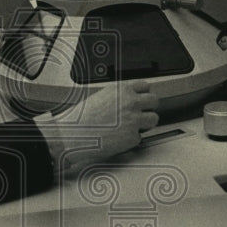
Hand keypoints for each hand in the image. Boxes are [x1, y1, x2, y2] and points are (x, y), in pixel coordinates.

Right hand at [35, 80, 159, 175]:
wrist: (72, 135)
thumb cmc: (80, 118)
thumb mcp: (100, 97)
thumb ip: (118, 97)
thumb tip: (128, 101)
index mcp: (122, 89)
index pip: (145, 86)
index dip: (144, 94)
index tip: (142, 99)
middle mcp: (131, 102)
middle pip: (154, 101)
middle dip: (148, 108)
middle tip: (141, 114)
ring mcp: (134, 120)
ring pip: (153, 119)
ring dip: (145, 124)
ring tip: (132, 127)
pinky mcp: (133, 137)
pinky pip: (140, 138)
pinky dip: (131, 140)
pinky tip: (119, 139)